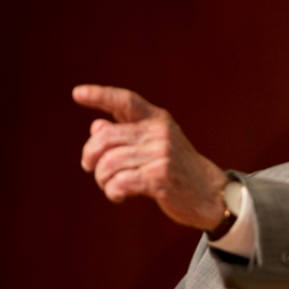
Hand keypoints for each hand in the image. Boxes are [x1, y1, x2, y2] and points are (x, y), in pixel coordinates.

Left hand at [73, 84, 228, 230]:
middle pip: (105, 137)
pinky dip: (112, 191)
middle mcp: (158, 133)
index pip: (125, 101)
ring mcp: (160, 155)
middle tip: (89, 166)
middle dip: (90, 154)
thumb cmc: (178, 168)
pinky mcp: (159, 178)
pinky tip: (119, 195)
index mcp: (157, 119)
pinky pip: (119, 183)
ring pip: (108, 163)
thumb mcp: (155, 145)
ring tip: (110, 185)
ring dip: (102, 178)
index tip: (77, 93)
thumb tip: (96, 126)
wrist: (211, 193)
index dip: (100, 95)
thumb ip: (127, 134)